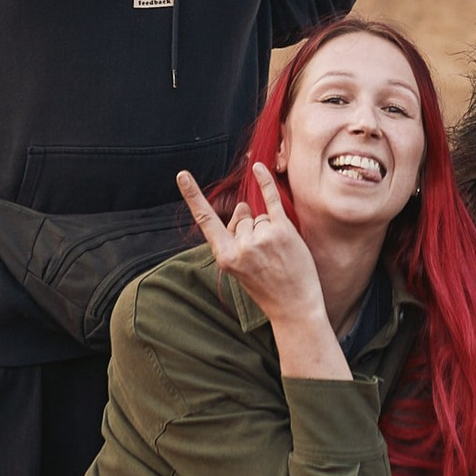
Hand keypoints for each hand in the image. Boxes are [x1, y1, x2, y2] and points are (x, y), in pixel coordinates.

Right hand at [178, 163, 332, 344]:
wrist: (294, 307)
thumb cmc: (266, 288)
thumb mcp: (240, 269)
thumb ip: (235, 238)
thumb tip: (243, 205)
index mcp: (225, 257)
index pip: (205, 221)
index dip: (192, 196)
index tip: (181, 175)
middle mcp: (242, 245)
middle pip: (241, 218)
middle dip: (251, 229)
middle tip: (265, 257)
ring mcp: (262, 237)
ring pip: (258, 216)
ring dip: (267, 229)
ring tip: (277, 255)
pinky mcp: (283, 230)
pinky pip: (271, 200)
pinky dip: (266, 182)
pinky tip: (258, 168)